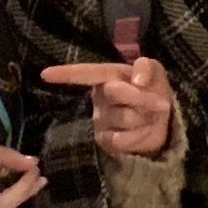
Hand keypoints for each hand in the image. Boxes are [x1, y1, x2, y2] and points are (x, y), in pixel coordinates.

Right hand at [41, 54, 177, 159]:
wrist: (163, 124)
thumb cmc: (153, 92)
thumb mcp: (155, 73)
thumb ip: (147, 68)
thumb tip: (137, 79)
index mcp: (108, 76)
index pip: (85, 73)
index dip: (66, 74)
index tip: (44, 74)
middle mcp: (99, 96)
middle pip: (115, 91)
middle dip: (141, 97)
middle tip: (161, 103)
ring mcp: (99, 119)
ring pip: (124, 117)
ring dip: (145, 119)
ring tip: (149, 119)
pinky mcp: (103, 140)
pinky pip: (121, 139)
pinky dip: (139, 136)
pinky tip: (142, 134)